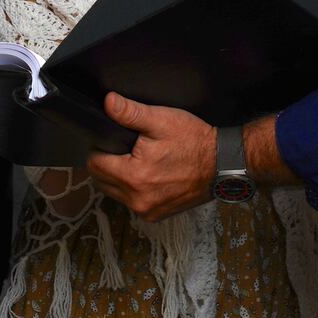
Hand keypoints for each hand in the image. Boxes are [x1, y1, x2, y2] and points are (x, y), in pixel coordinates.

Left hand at [87, 93, 215, 221]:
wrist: (222, 163)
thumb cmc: (194, 140)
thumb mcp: (161, 120)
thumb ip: (130, 112)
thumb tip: (108, 102)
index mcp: (134, 176)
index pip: (95, 165)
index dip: (99, 149)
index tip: (114, 141)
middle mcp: (138, 200)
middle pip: (102, 181)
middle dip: (107, 163)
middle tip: (126, 149)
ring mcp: (148, 211)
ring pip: (115, 193)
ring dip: (118, 178)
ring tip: (137, 160)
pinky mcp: (157, 215)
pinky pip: (132, 202)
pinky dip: (133, 190)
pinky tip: (148, 175)